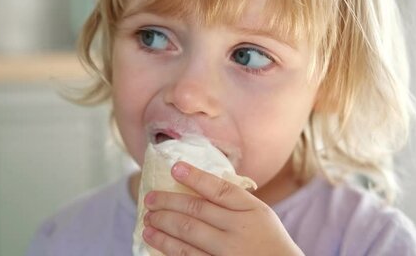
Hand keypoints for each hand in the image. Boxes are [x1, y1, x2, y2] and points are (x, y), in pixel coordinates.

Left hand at [142, 161, 303, 255]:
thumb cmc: (267, 239)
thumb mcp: (260, 213)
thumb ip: (233, 199)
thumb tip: (197, 182)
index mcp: (250, 209)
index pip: (218, 189)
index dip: (195, 177)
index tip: (175, 168)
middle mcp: (238, 229)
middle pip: (196, 211)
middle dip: (167, 203)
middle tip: (150, 199)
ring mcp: (227, 252)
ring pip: (187, 235)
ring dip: (162, 226)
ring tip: (147, 220)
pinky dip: (168, 248)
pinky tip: (156, 241)